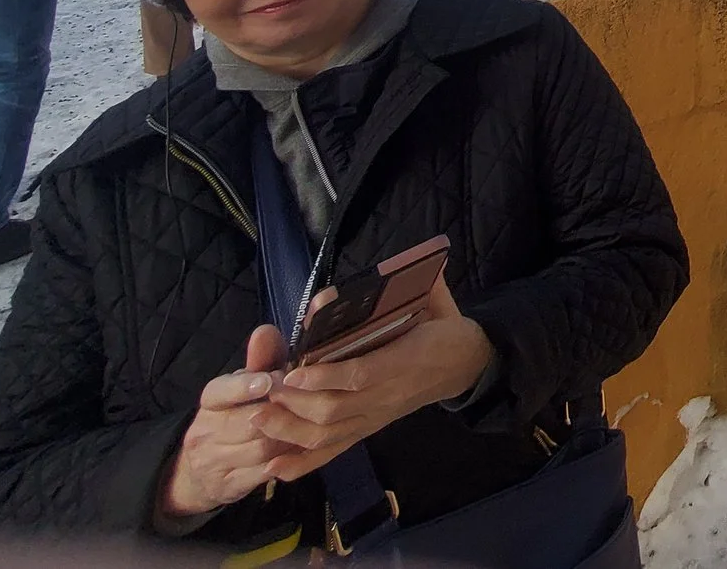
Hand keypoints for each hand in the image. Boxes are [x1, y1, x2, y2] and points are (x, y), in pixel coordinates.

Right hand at [159, 326, 295, 520]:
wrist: (203, 469)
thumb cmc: (236, 414)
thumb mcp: (246, 385)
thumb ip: (260, 359)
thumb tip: (266, 331)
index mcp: (209, 402)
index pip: (218, 391)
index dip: (243, 387)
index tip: (267, 381)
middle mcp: (204, 432)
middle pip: (248, 422)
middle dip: (281, 412)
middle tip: (308, 402)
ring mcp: (213, 462)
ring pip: (259, 448)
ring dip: (288, 436)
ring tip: (310, 424)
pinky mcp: (226, 486)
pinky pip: (261, 473)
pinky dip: (284, 461)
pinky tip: (300, 449)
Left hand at [251, 275, 494, 477]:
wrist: (466, 365)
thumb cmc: (446, 330)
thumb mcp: (439, 302)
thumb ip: (424, 283)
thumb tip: (413, 259)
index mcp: (406, 360)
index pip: (361, 374)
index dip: (325, 377)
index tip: (292, 371)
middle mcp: (388, 394)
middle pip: (337, 410)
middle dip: (295, 404)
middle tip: (263, 391)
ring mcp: (377, 415)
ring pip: (331, 434)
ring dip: (291, 430)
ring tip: (259, 418)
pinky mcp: (371, 428)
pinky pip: (336, 450)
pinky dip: (305, 463)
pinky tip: (276, 467)